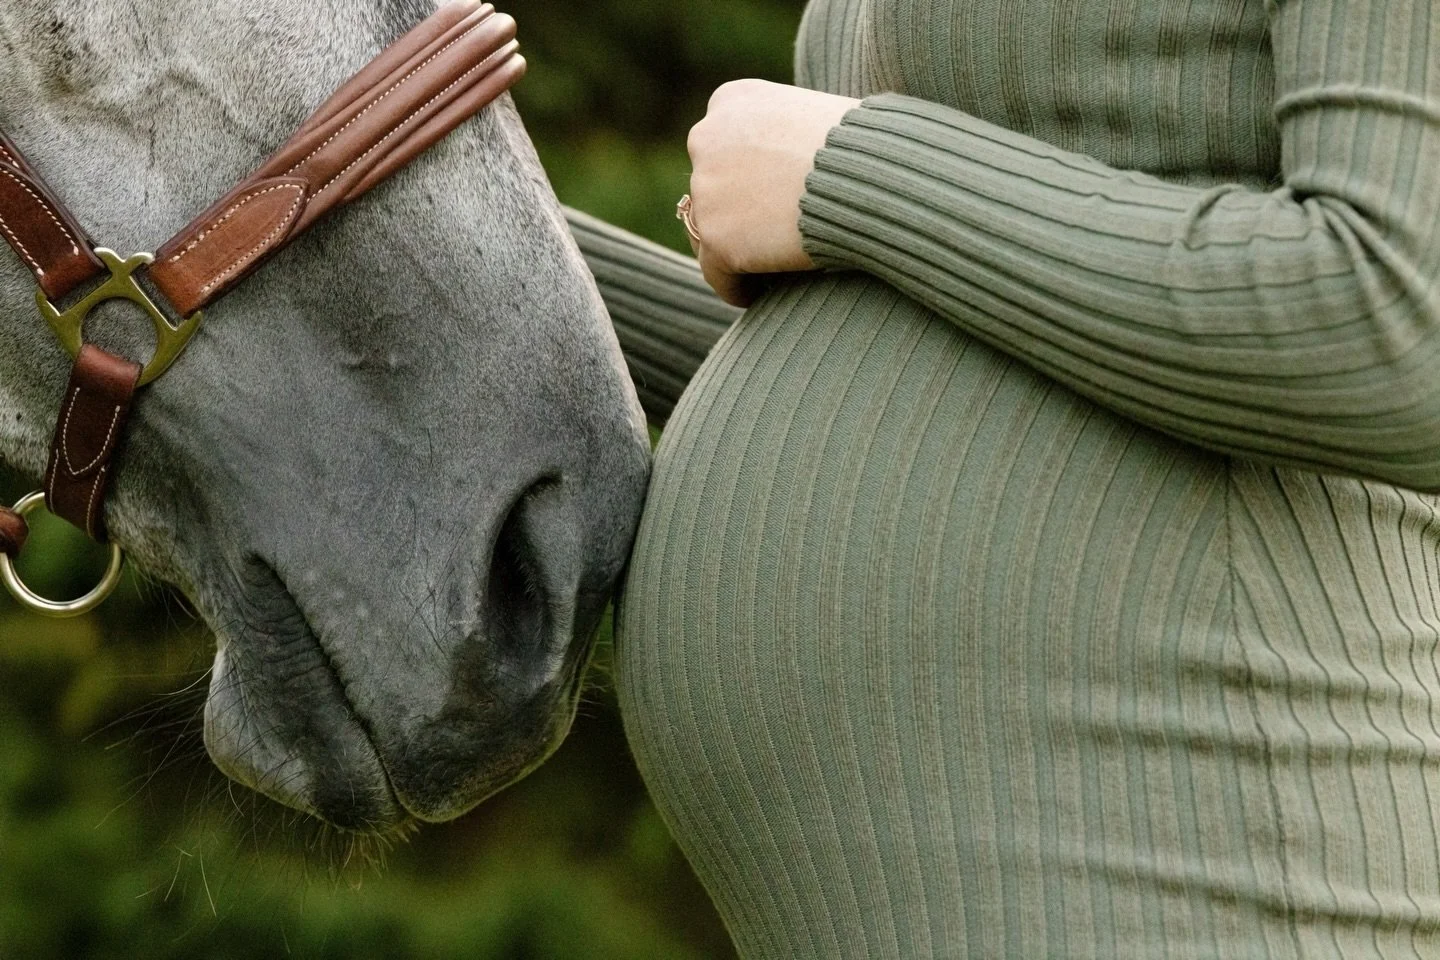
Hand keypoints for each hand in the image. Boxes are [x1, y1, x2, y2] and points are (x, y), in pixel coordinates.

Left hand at [686, 79, 859, 306]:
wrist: (873, 177)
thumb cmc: (870, 148)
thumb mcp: (820, 116)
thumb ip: (789, 135)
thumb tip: (795, 167)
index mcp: (732, 100)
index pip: (722, 146)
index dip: (744, 178)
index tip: (768, 203)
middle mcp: (708, 137)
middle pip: (710, 188)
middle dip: (734, 213)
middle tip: (765, 241)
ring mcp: (706, 189)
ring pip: (708, 233)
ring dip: (733, 251)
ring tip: (763, 272)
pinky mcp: (716, 237)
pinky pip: (717, 274)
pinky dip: (736, 286)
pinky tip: (759, 296)